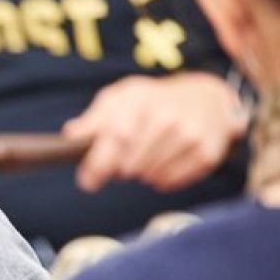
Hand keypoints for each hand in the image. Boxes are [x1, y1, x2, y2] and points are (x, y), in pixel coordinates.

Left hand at [64, 72, 246, 193]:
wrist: (208, 97)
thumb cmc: (154, 100)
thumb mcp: (123, 97)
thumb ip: (95, 117)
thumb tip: (71, 135)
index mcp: (141, 101)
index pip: (115, 138)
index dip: (97, 165)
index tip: (87, 181)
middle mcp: (167, 118)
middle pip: (129, 165)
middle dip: (118, 169)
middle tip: (122, 161)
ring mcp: (189, 136)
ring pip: (148, 176)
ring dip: (140, 173)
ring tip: (145, 156)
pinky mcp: (205, 154)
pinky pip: (169, 182)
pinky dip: (160, 179)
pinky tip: (163, 161)